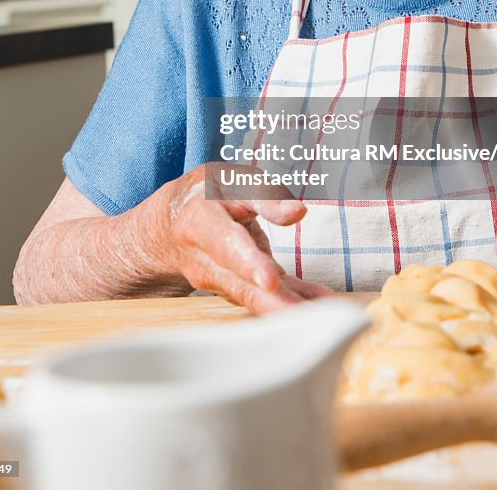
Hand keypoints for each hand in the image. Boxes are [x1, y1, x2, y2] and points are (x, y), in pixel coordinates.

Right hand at [139, 163, 332, 313]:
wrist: (174, 221)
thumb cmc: (207, 193)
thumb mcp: (232, 180)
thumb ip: (265, 195)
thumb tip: (297, 212)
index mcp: (200, 224)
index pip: (226, 245)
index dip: (248, 263)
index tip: (269, 281)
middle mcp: (204, 260)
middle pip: (241, 285)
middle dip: (271, 303)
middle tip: (302, 316)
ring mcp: (218, 281)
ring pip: (254, 298)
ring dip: (287, 309)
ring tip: (322, 314)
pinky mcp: (237, 289)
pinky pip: (267, 298)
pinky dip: (294, 302)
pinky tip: (319, 305)